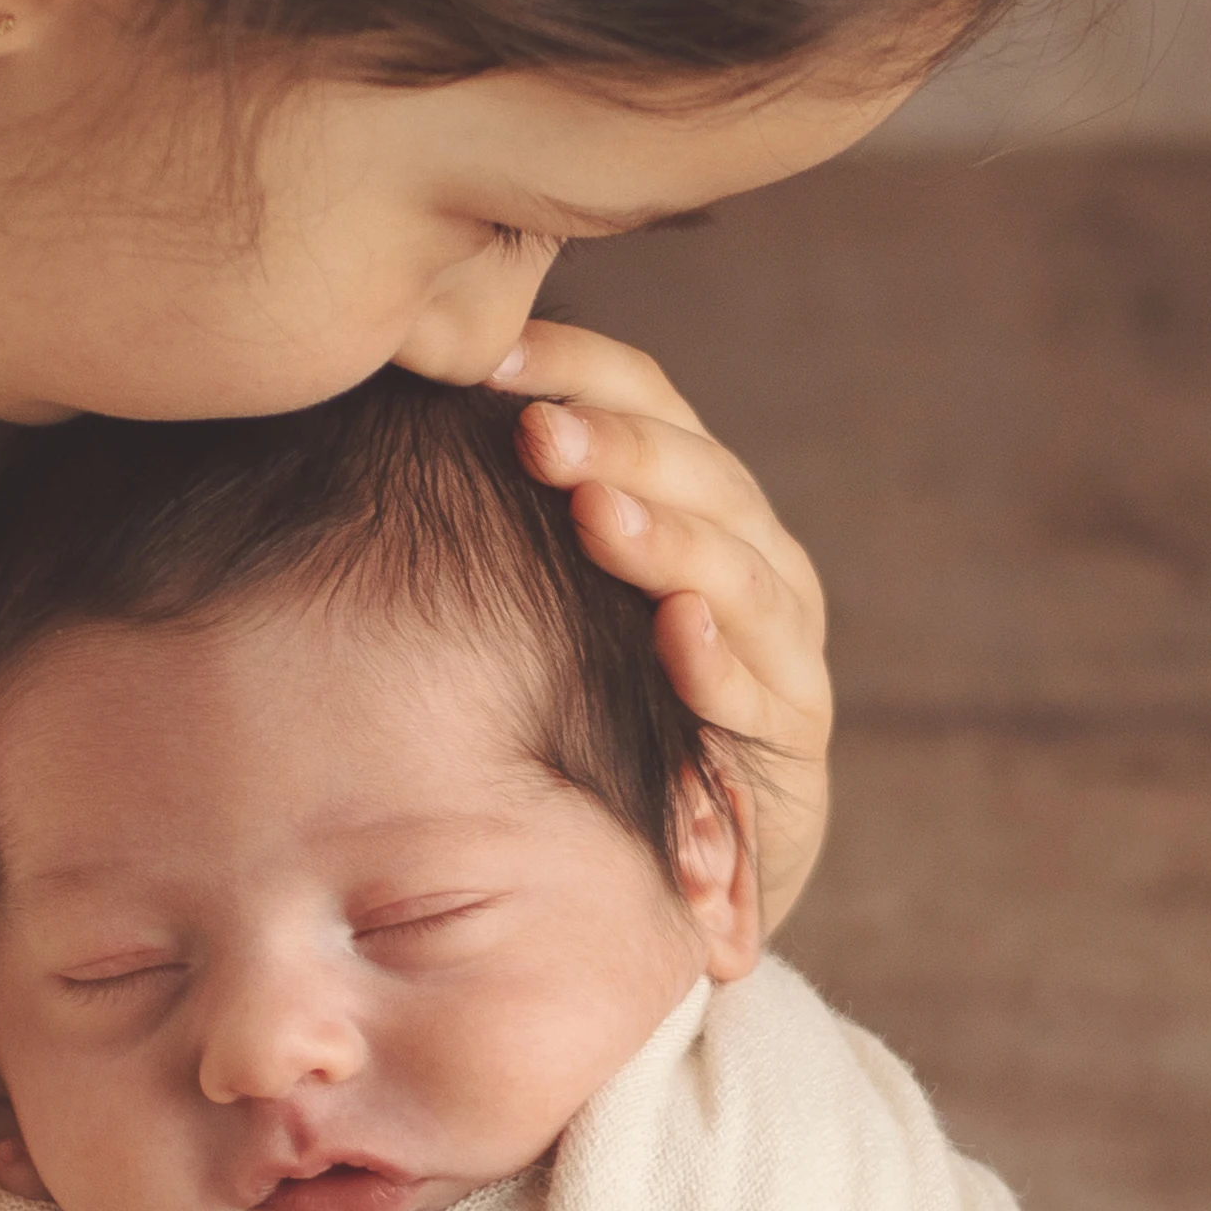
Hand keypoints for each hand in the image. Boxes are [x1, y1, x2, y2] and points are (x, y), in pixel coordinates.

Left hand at [487, 324, 837, 926]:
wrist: (694, 853)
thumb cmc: (612, 687)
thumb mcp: (576, 583)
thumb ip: (538, 495)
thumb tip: (418, 386)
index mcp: (707, 494)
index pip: (653, 402)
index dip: (578, 369)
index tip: (486, 357)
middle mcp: (760, 554)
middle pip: (701, 477)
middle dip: (618, 448)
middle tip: (536, 432)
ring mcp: (787, 646)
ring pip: (736, 574)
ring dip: (664, 541)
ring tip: (595, 516)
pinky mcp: (792, 737)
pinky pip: (756, 696)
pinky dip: (718, 663)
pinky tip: (678, 631)